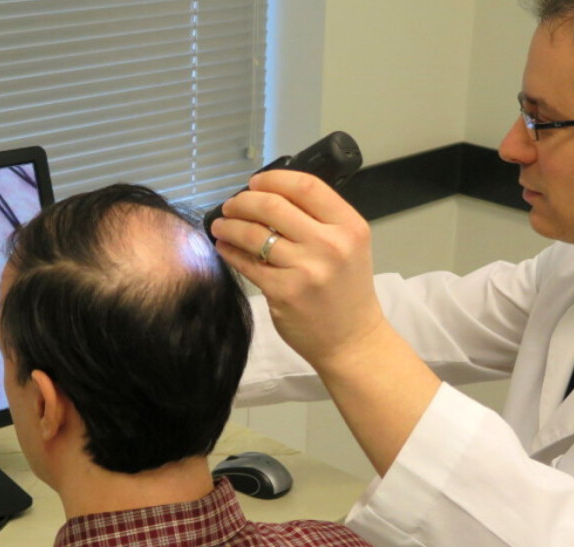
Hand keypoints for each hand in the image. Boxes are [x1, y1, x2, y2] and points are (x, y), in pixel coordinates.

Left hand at [211, 169, 384, 371]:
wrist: (352, 340)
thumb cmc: (347, 291)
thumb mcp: (349, 247)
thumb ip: (319, 220)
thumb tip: (268, 197)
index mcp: (349, 227)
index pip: (306, 186)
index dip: (273, 179)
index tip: (255, 183)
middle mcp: (330, 244)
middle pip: (273, 205)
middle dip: (243, 201)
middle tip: (231, 205)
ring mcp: (306, 269)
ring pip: (253, 234)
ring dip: (229, 225)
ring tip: (221, 225)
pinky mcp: (283, 292)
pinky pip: (247, 263)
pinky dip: (230, 251)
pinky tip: (224, 247)